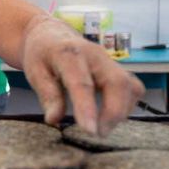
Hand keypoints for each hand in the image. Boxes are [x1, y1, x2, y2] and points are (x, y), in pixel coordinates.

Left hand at [22, 17, 143, 135]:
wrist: (51, 34)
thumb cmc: (41, 54)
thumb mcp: (35, 72)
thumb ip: (48, 96)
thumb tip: (54, 120)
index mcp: (69, 54)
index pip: (82, 83)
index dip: (88, 108)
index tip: (90, 131)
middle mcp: (95, 55)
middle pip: (117, 82)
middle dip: (113, 113)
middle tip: (98, 134)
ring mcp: (109, 60)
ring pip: (129, 86)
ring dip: (121, 112)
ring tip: (102, 127)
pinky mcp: (118, 68)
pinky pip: (133, 88)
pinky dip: (126, 105)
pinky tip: (109, 114)